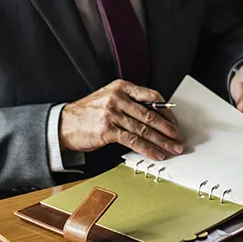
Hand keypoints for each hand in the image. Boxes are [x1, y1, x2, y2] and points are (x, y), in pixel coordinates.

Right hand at [58, 80, 183, 160]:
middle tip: (179, 138)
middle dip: (168, 129)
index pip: (152, 97)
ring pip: (144, 129)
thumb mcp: (109, 99)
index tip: (175, 122)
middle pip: (151, 114)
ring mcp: (113, 113)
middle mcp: (118, 98)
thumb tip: (155, 116)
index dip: (166, 111)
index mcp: (121, 87)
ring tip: (173, 148)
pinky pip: (133, 140)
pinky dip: (148, 149)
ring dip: (162, 141)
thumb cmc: (88, 113)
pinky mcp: (108, 129)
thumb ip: (130, 103)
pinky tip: (156, 154)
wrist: (63, 124)